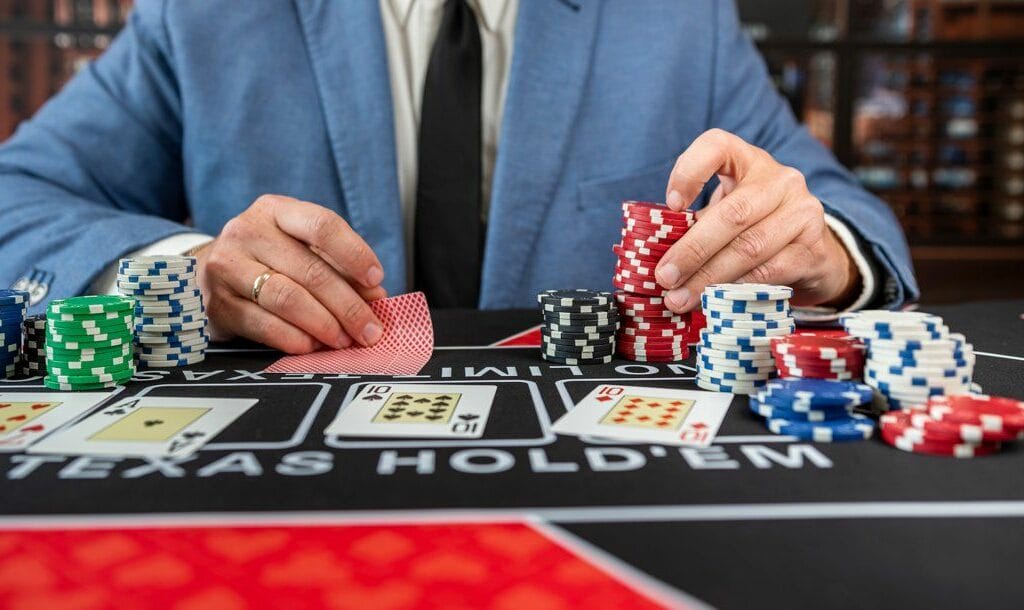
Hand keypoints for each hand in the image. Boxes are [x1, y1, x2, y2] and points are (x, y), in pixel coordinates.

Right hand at [195, 194, 387, 352]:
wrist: (206, 273)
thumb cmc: (267, 258)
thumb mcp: (302, 249)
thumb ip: (339, 267)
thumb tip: (375, 295)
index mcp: (276, 210)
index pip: (322, 225)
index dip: (354, 254)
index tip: (376, 280)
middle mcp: (247, 232)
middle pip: (309, 270)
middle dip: (347, 305)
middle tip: (369, 329)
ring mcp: (228, 267)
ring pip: (286, 298)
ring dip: (323, 324)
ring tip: (343, 339)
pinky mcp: (218, 304)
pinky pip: (263, 325)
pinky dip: (294, 339)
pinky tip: (312, 346)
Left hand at [655, 129, 858, 311]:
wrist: (814, 253)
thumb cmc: (754, 228)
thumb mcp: (726, 212)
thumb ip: (696, 224)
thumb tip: (657, 259)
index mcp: (749, 161)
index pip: (717, 145)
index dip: (689, 171)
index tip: (671, 206)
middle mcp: (781, 180)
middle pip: (732, 213)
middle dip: (692, 250)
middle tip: (665, 277)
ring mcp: (802, 213)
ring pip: (749, 248)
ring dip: (708, 278)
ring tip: (680, 299)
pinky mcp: (813, 249)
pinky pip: (769, 273)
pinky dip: (736, 289)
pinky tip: (715, 301)